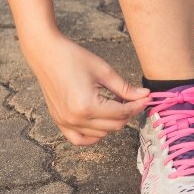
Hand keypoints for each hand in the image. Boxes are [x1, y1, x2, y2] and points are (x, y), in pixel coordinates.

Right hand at [23, 34, 150, 144]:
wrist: (46, 53)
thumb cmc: (73, 58)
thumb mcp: (104, 71)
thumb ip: (125, 88)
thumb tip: (145, 96)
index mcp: (87, 106)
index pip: (122, 113)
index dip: (137, 106)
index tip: (146, 98)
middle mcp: (75, 119)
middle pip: (114, 126)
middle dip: (128, 114)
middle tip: (133, 99)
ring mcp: (65, 123)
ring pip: (101, 134)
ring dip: (112, 122)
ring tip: (114, 104)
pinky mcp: (59, 122)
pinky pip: (80, 139)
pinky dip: (93, 135)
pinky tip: (101, 122)